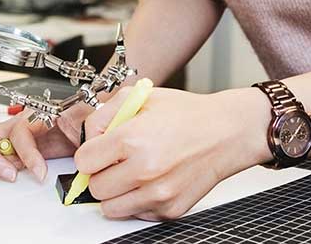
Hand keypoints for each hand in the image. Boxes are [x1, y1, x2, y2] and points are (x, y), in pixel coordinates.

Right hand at [0, 101, 92, 182]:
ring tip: (11, 175)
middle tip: (10, 175)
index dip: (27, 155)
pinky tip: (15, 174)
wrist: (88, 125)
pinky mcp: (19, 152)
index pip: (19, 133)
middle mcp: (20, 124)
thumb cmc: (86, 117)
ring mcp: (16, 138)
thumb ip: (86, 127)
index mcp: (36, 114)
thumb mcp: (87, 119)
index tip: (40, 172)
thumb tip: (86, 142)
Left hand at [73, 86, 269, 220]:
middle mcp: (145, 170)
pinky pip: (136, 213)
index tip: (98, 150)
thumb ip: (104, 114)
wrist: (226, 133)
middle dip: (101, 173)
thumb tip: (87, 138)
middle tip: (117, 161)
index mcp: (133, 139)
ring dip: (115, 192)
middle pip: (95, 188)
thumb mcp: (141, 97)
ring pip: (110, 208)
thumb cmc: (188, 115)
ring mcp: (158, 194)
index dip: (89, 153)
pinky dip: (137, 200)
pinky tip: (151, 180)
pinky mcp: (170, 210)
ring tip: (131, 172)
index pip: (84, 161)